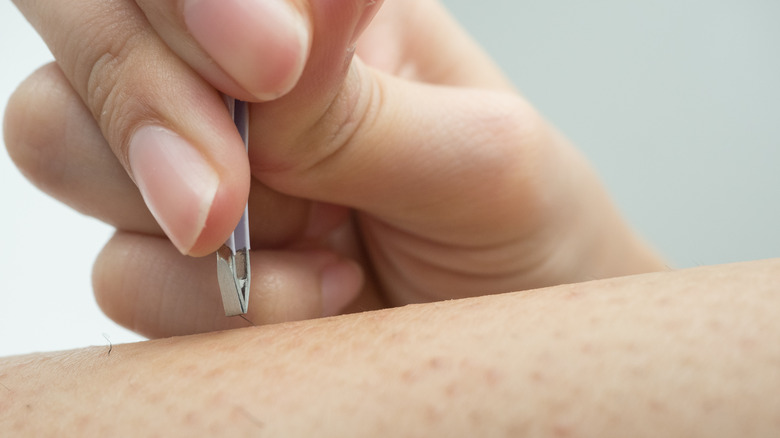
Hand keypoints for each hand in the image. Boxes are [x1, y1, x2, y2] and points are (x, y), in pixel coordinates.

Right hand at [4, 0, 663, 336]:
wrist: (519, 342)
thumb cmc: (528, 236)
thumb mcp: (479, 162)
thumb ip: (354, 106)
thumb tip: (280, 17)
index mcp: (321, 14)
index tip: (273, 58)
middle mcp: (240, 83)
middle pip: (94, 30)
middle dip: (146, 99)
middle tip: (229, 190)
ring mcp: (197, 170)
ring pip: (63, 142)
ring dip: (177, 211)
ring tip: (323, 256)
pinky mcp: (180, 269)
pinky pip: (121, 273)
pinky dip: (209, 302)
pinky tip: (316, 300)